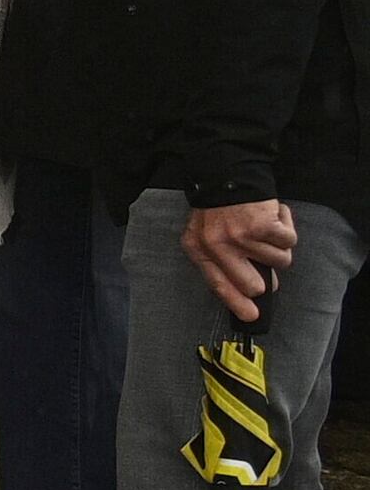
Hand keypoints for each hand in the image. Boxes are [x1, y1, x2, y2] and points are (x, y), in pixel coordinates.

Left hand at [186, 197, 302, 322]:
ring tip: (264, 228)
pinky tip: (273, 217)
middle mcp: (218, 246)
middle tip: (265, 258)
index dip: (237, 303)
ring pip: (279, 261)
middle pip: (253, 284)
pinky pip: (289, 242)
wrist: (227, 173)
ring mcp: (241, 237)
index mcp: (200, 249)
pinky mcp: (263, 227)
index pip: (218, 285)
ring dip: (278, 246)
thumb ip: (222, 261)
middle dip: (267, 277)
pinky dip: (287, 228)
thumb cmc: (218, 208)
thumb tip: (254, 289)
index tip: (251, 316)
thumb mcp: (205, 234)